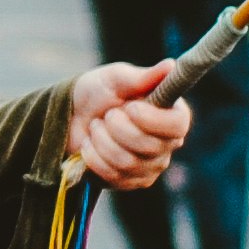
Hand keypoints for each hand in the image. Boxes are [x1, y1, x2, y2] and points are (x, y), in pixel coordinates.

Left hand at [68, 62, 191, 191]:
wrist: (70, 116)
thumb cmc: (98, 92)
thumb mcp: (116, 78)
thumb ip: (143, 76)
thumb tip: (171, 65)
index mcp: (170, 114)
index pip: (178, 125)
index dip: (153, 119)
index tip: (130, 107)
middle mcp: (166, 144)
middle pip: (150, 146)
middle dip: (118, 127)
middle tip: (106, 115)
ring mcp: (150, 166)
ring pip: (128, 162)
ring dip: (102, 140)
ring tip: (96, 127)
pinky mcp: (130, 182)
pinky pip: (113, 176)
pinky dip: (94, 157)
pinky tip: (91, 145)